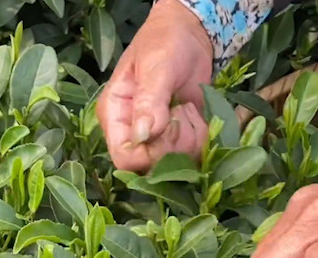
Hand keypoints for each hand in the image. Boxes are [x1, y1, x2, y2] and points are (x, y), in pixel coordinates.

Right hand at [96, 0, 212, 171]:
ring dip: (190, 136)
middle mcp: (132, 132)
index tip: (168, 124)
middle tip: (181, 109)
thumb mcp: (155, 66)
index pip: (124, 157)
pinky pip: (193, 153)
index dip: (149, 153)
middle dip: (175, 142)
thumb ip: (149, 100)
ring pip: (176, 162)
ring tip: (186, 106)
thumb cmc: (164, 42)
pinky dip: (202, 135)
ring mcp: (156, 137)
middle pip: (152, 165)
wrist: (189, 33)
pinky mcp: (179, 136)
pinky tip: (195, 112)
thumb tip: (143, 135)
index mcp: (114, 116)